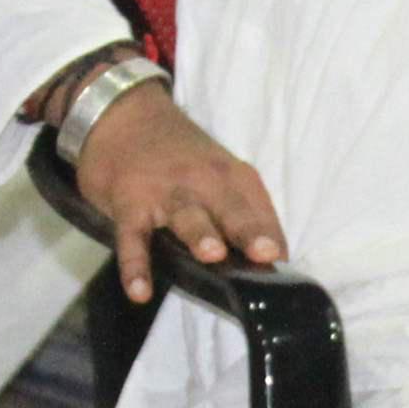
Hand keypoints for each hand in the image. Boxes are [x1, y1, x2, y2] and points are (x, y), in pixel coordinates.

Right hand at [74, 77, 287, 302]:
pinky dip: (134, 264)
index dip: (272, 235)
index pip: (258, 208)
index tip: (284, 261)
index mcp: (230, 176)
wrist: (124, 116)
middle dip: (247, 229)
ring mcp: (164, 192)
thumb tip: (275, 257)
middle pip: (229, 207)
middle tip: (264, 254)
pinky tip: (139, 290)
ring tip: (212, 255)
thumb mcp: (216, 172)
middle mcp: (202, 181)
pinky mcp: (128, 204)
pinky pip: (132, 237)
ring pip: (185, 214)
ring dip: (199, 233)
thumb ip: (243, 209)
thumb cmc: (178, 158)